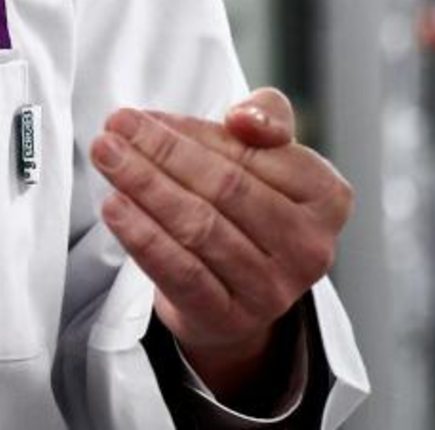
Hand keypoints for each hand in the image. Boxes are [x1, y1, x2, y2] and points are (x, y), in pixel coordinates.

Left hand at [88, 88, 352, 402]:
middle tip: (112, 129)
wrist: (236, 291)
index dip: (190, 133)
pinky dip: (143, 236)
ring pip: (198, 227)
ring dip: (144, 187)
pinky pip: (181, 271)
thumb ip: (265, 117)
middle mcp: (309, 246)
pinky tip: (114, 207)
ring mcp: (273, 288)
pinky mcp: (231, 318)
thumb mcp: (268, 156)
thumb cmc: (248, 205)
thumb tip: (245, 119)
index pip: (251, 153)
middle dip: (160, 154)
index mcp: (327, 196)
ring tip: (106, 157)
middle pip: (224, 188)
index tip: (139, 116)